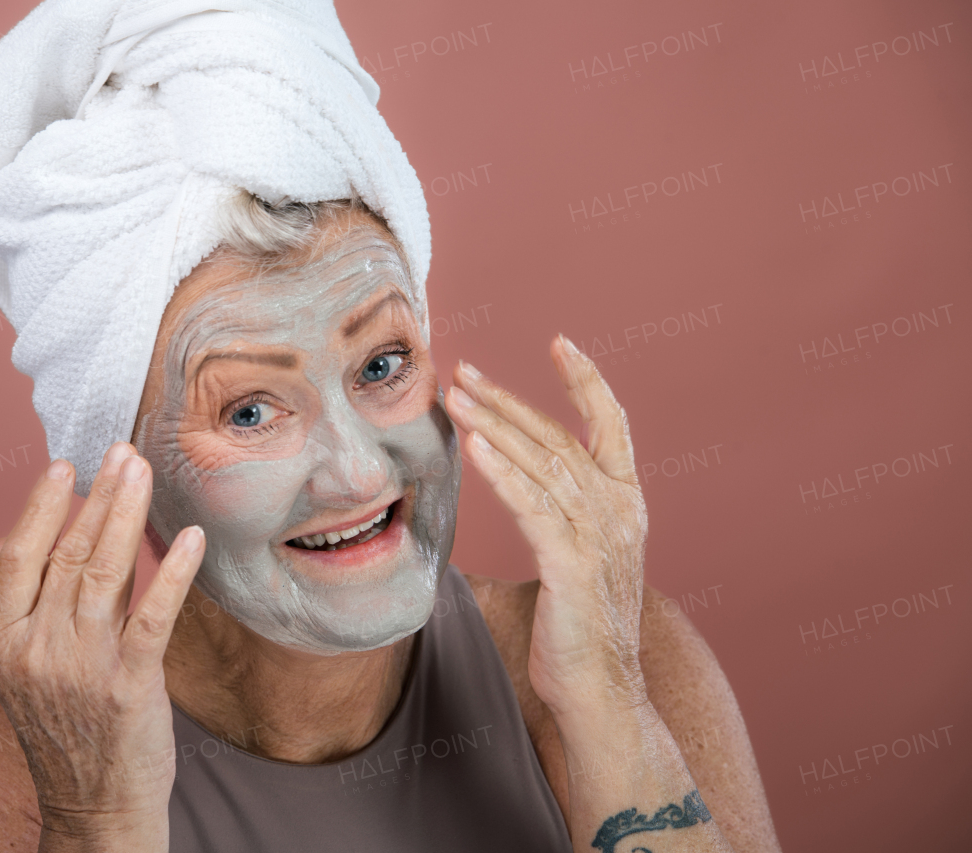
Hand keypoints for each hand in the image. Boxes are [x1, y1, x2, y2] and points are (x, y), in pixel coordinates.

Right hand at [0, 443, 204, 849]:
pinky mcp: (129, 686)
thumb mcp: (36, 672)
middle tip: (122, 451)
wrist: (92, 811)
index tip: (63, 466)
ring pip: (104, 572)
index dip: (39, 506)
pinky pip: (153, 616)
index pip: (15, 557)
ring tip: (142, 471)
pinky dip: (172, 573)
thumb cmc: (68, 734)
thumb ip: (55, 610)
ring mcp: (81, 668)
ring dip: (126, 513)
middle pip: (66, 553)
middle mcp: (36, 649)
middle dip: (97, 495)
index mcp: (3, 643)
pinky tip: (189, 538)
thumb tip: (85, 538)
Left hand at [443, 335, 648, 720]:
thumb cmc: (576, 630)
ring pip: (543, 463)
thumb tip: (499, 502)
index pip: (611, 425)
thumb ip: (542, 522)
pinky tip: (474, 446)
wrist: (601, 691)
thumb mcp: (566, 562)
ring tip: (456, 396)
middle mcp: (617, 512)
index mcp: (623, 504)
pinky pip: (533, 506)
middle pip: (560, 436)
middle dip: (509, 399)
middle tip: (464, 371)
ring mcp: (599, 537)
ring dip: (496, 424)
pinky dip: (503, 472)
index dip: (587, 381)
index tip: (560, 342)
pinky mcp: (574, 565)